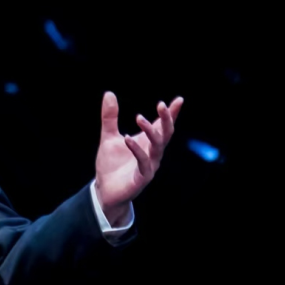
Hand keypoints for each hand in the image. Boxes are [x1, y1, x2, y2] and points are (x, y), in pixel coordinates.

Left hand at [95, 92, 182, 219]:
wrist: (105, 190)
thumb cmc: (111, 165)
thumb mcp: (108, 137)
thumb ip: (110, 117)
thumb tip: (109, 93)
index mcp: (148, 143)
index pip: (163, 126)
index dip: (171, 114)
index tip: (179, 100)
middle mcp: (152, 153)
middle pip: (166, 134)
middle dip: (167, 119)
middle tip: (161, 105)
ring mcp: (150, 165)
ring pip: (158, 146)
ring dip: (151, 131)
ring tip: (140, 118)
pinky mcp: (142, 177)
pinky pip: (143, 161)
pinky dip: (136, 149)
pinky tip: (127, 138)